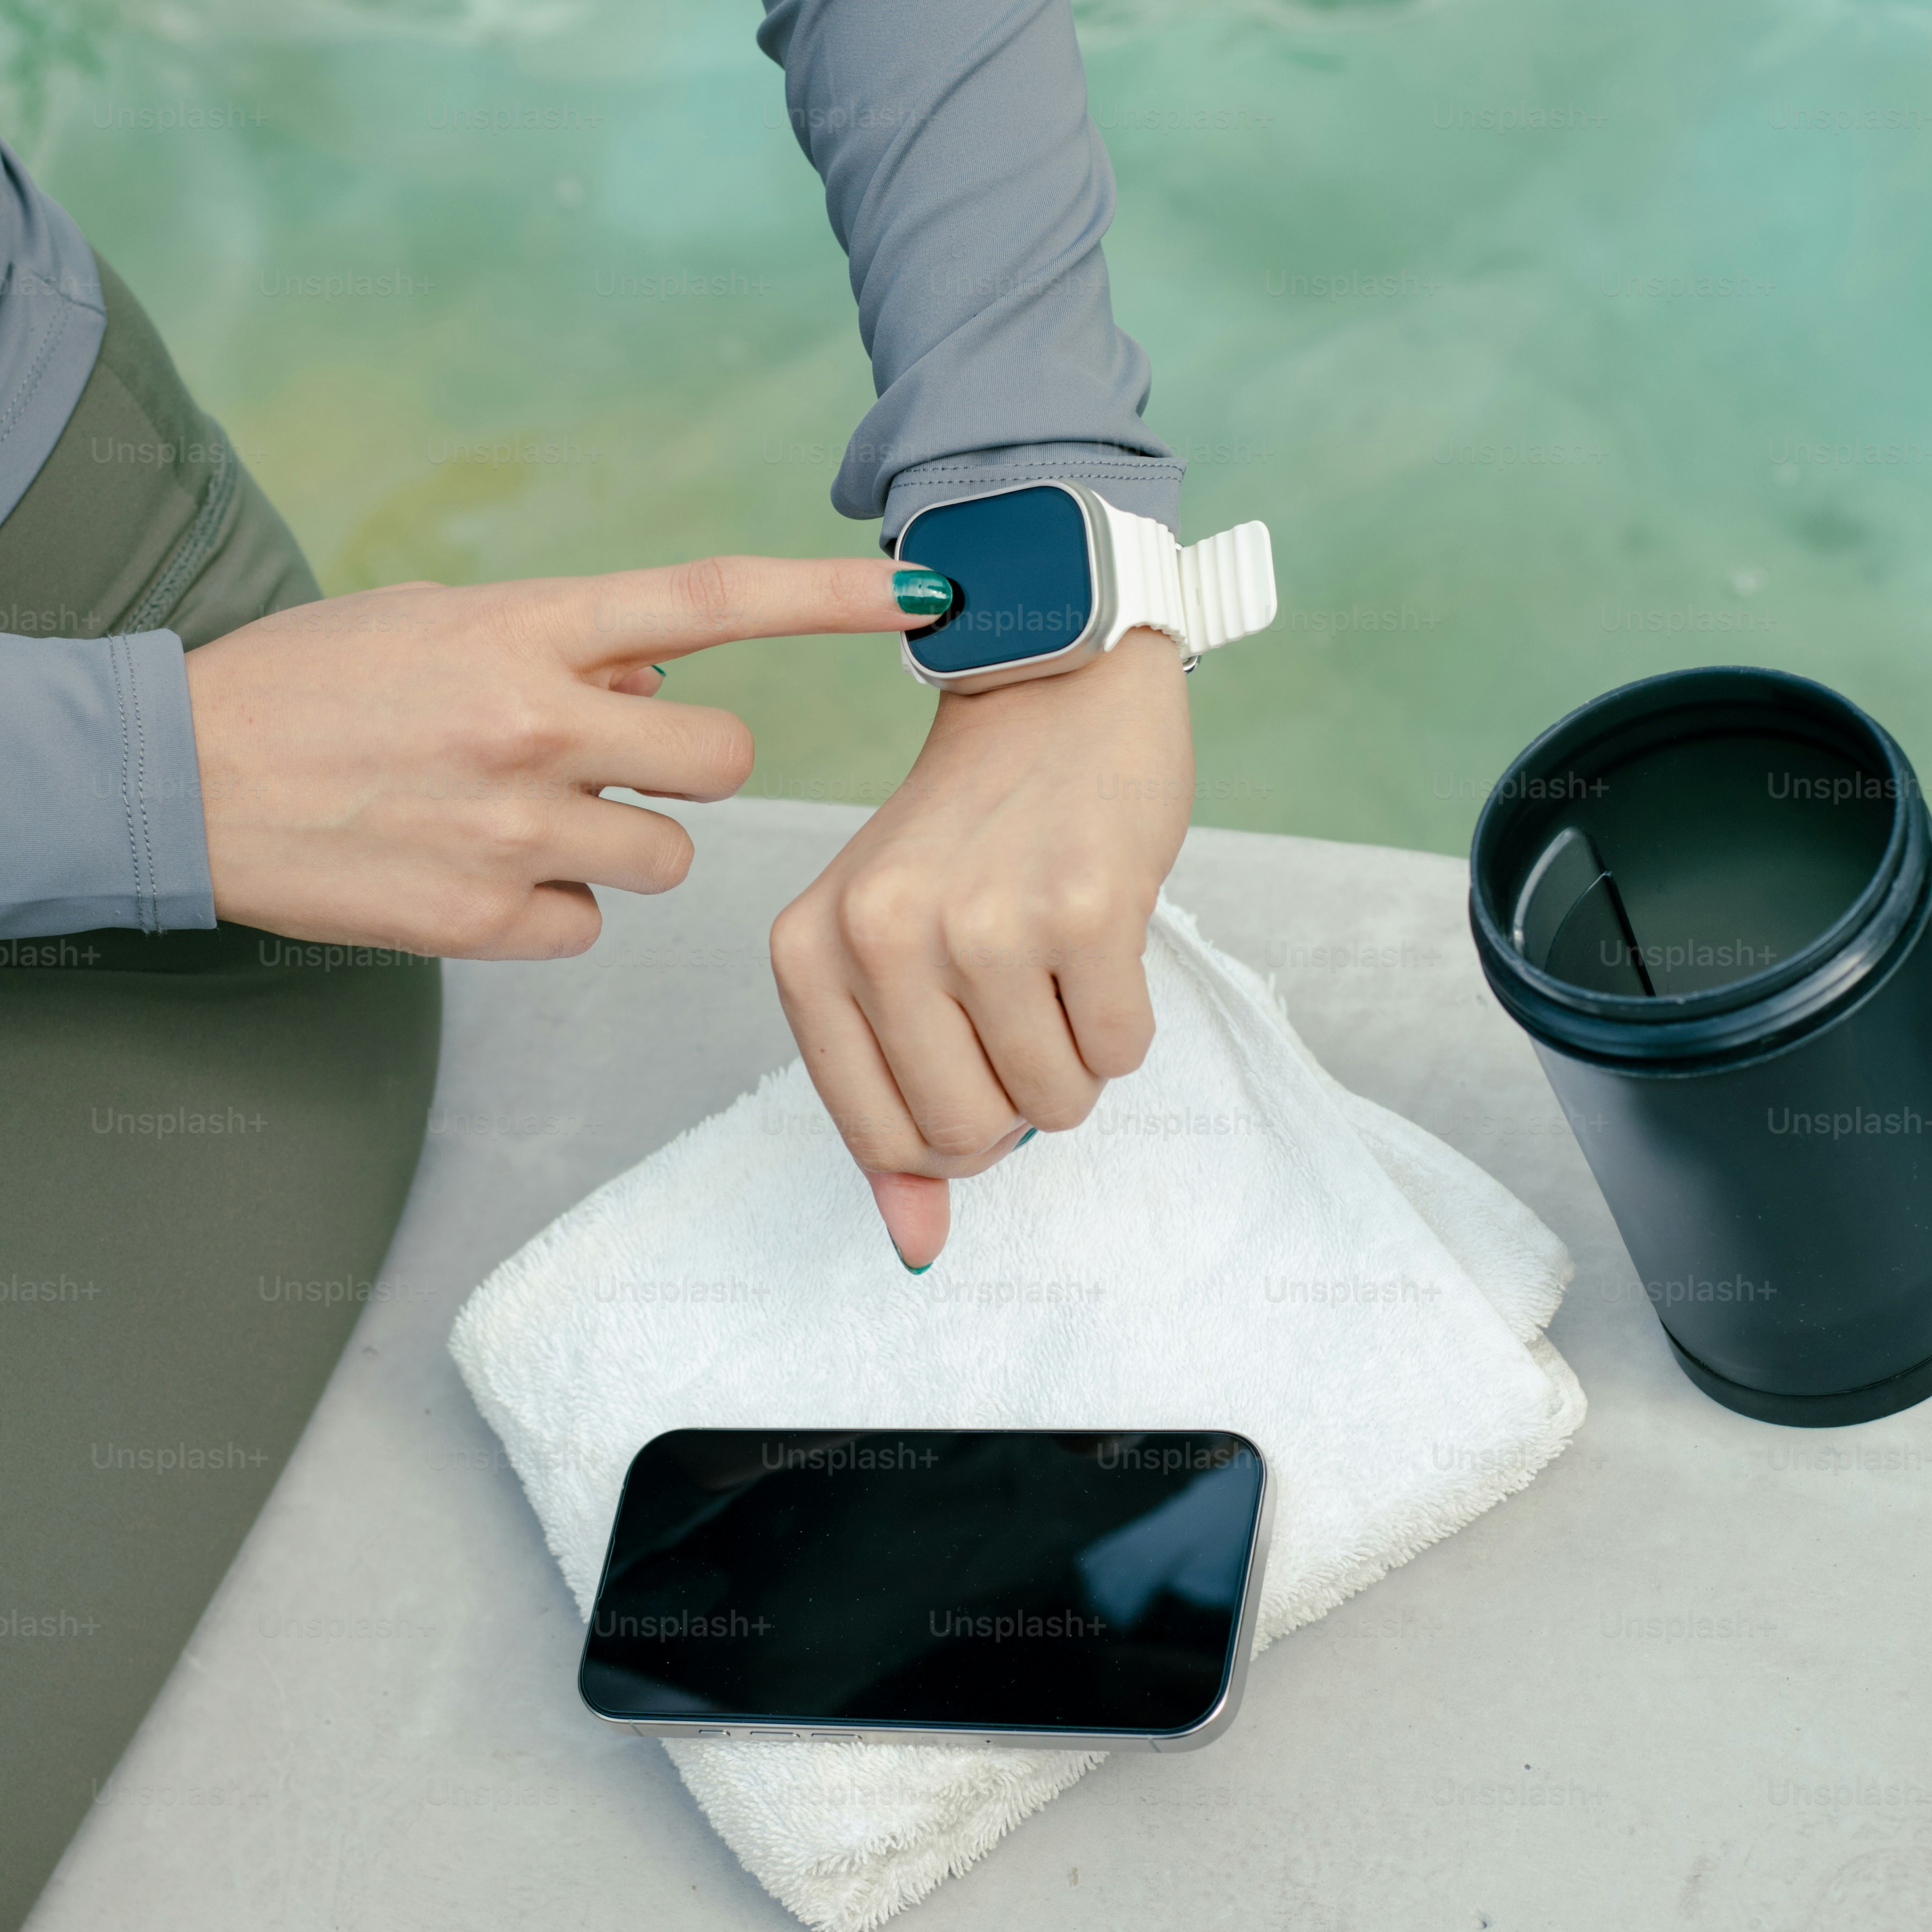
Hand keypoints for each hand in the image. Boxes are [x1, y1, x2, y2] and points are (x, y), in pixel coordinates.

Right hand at [185, 558, 929, 957]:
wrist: (178, 777)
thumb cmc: (308, 685)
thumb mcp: (438, 621)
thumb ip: (562, 647)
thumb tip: (659, 684)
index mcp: (526, 631)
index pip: (717, 601)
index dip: (836, 596)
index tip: (930, 590)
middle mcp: (535, 725)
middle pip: (720, 759)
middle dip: (688, 766)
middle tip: (608, 762)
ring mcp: (513, 832)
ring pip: (665, 857)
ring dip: (620, 842)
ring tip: (516, 820)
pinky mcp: (483, 923)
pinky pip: (586, 927)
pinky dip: (549, 909)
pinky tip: (471, 875)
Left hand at [769, 628, 1192, 1266]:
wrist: (1051, 687)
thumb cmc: (969, 830)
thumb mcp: (890, 953)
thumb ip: (893, 1101)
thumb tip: (916, 1244)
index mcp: (808, 951)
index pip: (878, 1139)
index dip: (945, 1133)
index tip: (969, 1061)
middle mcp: (882, 935)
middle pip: (966, 1135)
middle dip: (1014, 1106)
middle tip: (1022, 1015)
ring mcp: (985, 920)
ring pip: (1054, 1103)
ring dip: (1075, 1061)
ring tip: (1058, 969)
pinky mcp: (1086, 906)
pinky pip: (1120, 1050)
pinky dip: (1123, 1020)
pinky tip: (1099, 939)